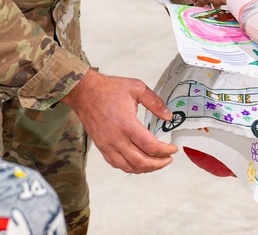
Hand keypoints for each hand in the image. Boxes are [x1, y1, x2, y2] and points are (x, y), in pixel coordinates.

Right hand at [63, 70, 177, 173]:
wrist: (84, 92)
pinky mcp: (101, 147)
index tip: (173, 149)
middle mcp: (117, 139)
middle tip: (168, 160)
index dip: (165, 151)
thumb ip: (155, 102)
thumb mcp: (137, 88)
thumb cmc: (108, 89)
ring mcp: (108, 145)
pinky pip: (117, 164)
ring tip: (156, 163)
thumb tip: (168, 116)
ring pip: (129, 167)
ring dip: (145, 169)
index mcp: (127, 124)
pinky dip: (130, 167)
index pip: (151, 146)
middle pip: (141, 162)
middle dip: (159, 164)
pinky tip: (138, 162)